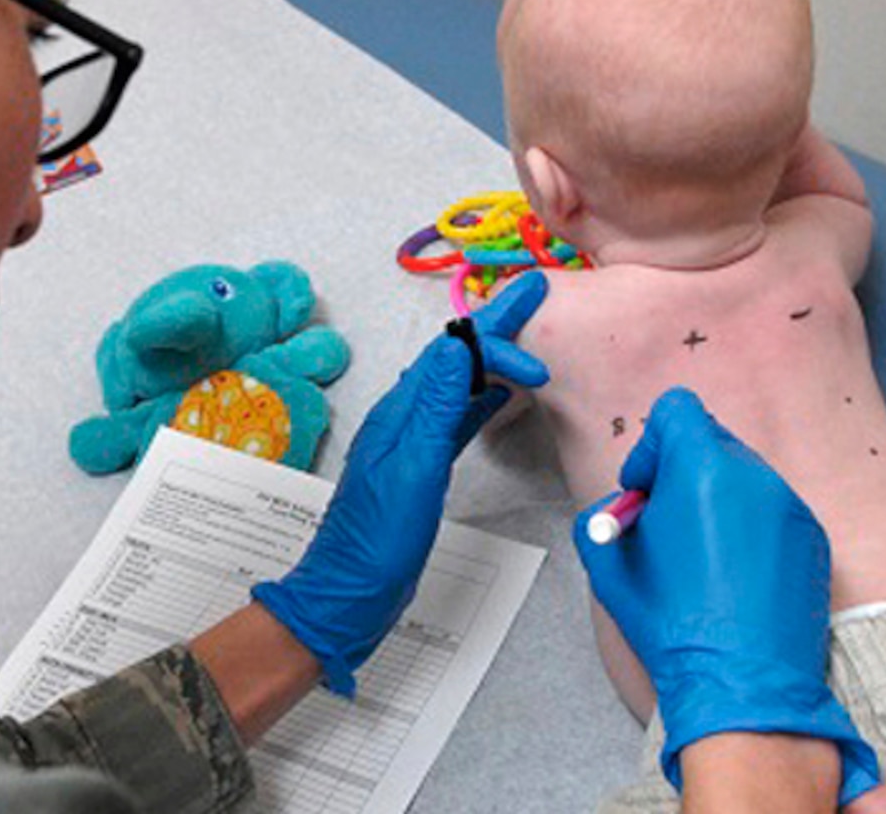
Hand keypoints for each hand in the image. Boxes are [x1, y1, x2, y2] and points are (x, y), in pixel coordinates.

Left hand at [252, 271, 549, 694]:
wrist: (348, 593)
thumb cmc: (377, 540)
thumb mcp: (413, 468)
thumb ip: (437, 408)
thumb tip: (457, 345)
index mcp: (400, 413)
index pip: (452, 353)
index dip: (495, 335)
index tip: (537, 340)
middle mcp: (403, 419)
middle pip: (454, 358)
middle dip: (495, 325)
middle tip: (535, 292)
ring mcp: (411, 443)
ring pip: (457, 384)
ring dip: (491, 357)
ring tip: (525, 335)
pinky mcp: (421, 469)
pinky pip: (457, 419)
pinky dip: (482, 401)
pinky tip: (499, 399)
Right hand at [574, 388, 878, 803]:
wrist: (740, 683)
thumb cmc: (672, 622)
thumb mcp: (606, 561)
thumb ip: (604, 515)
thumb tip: (618, 510)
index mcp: (702, 471)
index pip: (677, 410)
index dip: (650, 445)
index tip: (644, 490)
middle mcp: (754, 478)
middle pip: (711, 440)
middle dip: (681, 472)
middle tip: (665, 522)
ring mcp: (790, 508)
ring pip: (742, 476)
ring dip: (714, 498)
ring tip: (699, 554)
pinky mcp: (811, 539)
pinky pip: (770, 510)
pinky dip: (747, 526)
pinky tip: (731, 574)